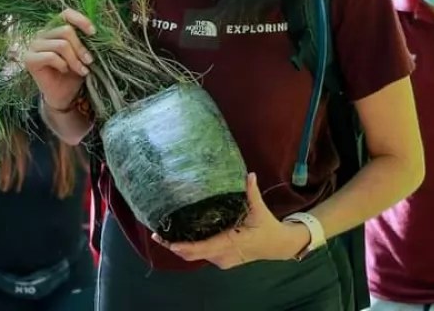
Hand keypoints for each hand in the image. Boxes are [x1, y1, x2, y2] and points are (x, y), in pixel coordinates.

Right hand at [22, 8, 94, 112]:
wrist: (63, 94)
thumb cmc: (74, 72)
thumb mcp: (82, 54)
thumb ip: (85, 40)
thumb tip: (96, 31)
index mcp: (55, 28)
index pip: (66, 14)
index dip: (81, 20)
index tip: (93, 33)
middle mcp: (42, 33)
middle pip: (66, 31)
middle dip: (81, 48)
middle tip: (89, 61)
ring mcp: (34, 45)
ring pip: (61, 45)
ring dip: (75, 59)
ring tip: (82, 70)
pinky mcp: (29, 59)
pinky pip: (51, 56)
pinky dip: (62, 65)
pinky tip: (64, 71)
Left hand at [153, 173, 309, 268]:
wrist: (277, 246)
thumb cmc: (266, 227)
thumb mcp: (259, 210)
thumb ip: (251, 192)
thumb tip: (248, 174)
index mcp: (230, 243)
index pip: (202, 248)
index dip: (183, 246)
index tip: (167, 241)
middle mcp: (222, 255)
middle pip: (192, 254)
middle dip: (173, 246)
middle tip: (156, 234)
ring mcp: (221, 260)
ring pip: (195, 256)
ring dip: (180, 246)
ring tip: (162, 233)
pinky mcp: (220, 260)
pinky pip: (201, 254)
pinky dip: (189, 247)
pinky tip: (179, 236)